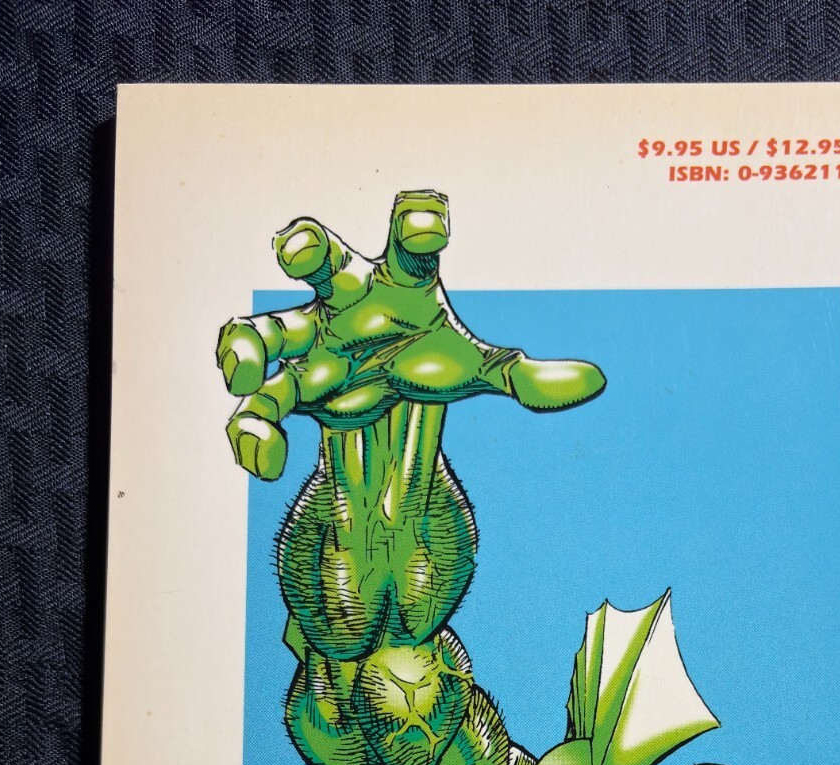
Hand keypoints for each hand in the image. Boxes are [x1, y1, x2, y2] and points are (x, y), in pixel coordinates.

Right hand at [217, 190, 604, 479]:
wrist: (385, 401)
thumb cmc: (428, 361)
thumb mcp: (479, 372)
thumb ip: (528, 378)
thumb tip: (595, 383)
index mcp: (398, 280)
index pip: (409, 239)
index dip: (417, 224)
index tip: (433, 225)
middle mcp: (345, 299)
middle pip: (319, 259)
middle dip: (305, 247)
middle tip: (299, 248)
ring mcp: (308, 343)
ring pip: (264, 331)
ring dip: (245, 347)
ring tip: (244, 373)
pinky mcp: (287, 393)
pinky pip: (257, 409)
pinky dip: (252, 435)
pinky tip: (266, 464)